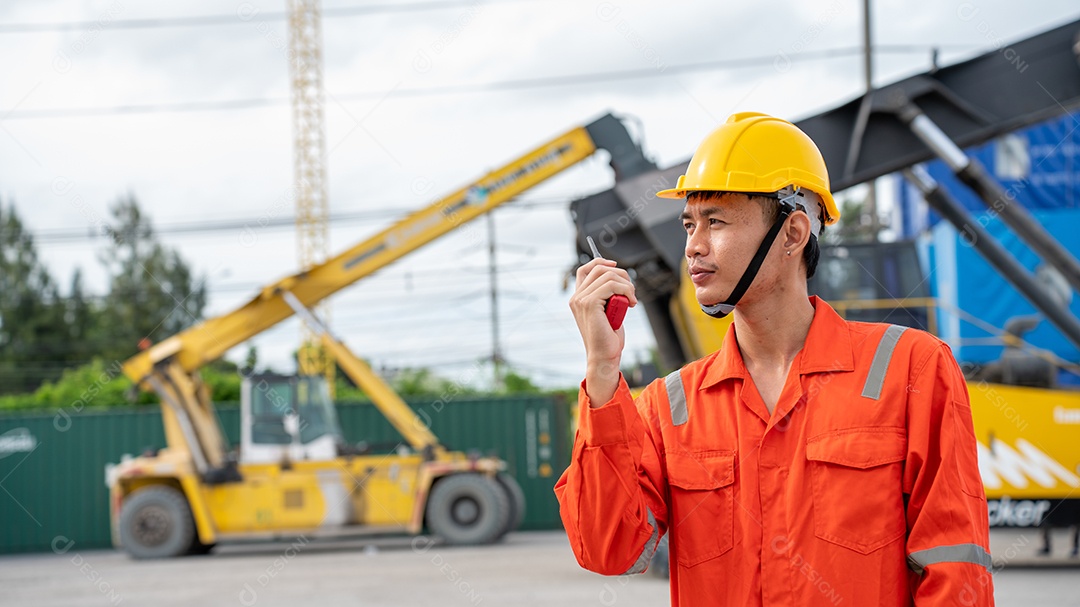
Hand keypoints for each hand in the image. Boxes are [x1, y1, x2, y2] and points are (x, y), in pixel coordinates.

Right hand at [569, 258, 636, 404]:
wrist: (604, 356)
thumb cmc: (608, 337)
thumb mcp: (608, 311)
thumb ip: (608, 296)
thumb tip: (619, 280)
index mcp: (578, 298)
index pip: (585, 270)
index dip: (600, 262)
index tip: (616, 265)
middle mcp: (576, 297)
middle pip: (600, 269)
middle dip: (621, 275)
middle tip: (631, 292)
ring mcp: (581, 300)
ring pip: (608, 276)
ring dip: (627, 285)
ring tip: (632, 300)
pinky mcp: (589, 304)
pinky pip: (611, 285)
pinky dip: (626, 291)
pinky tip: (631, 303)